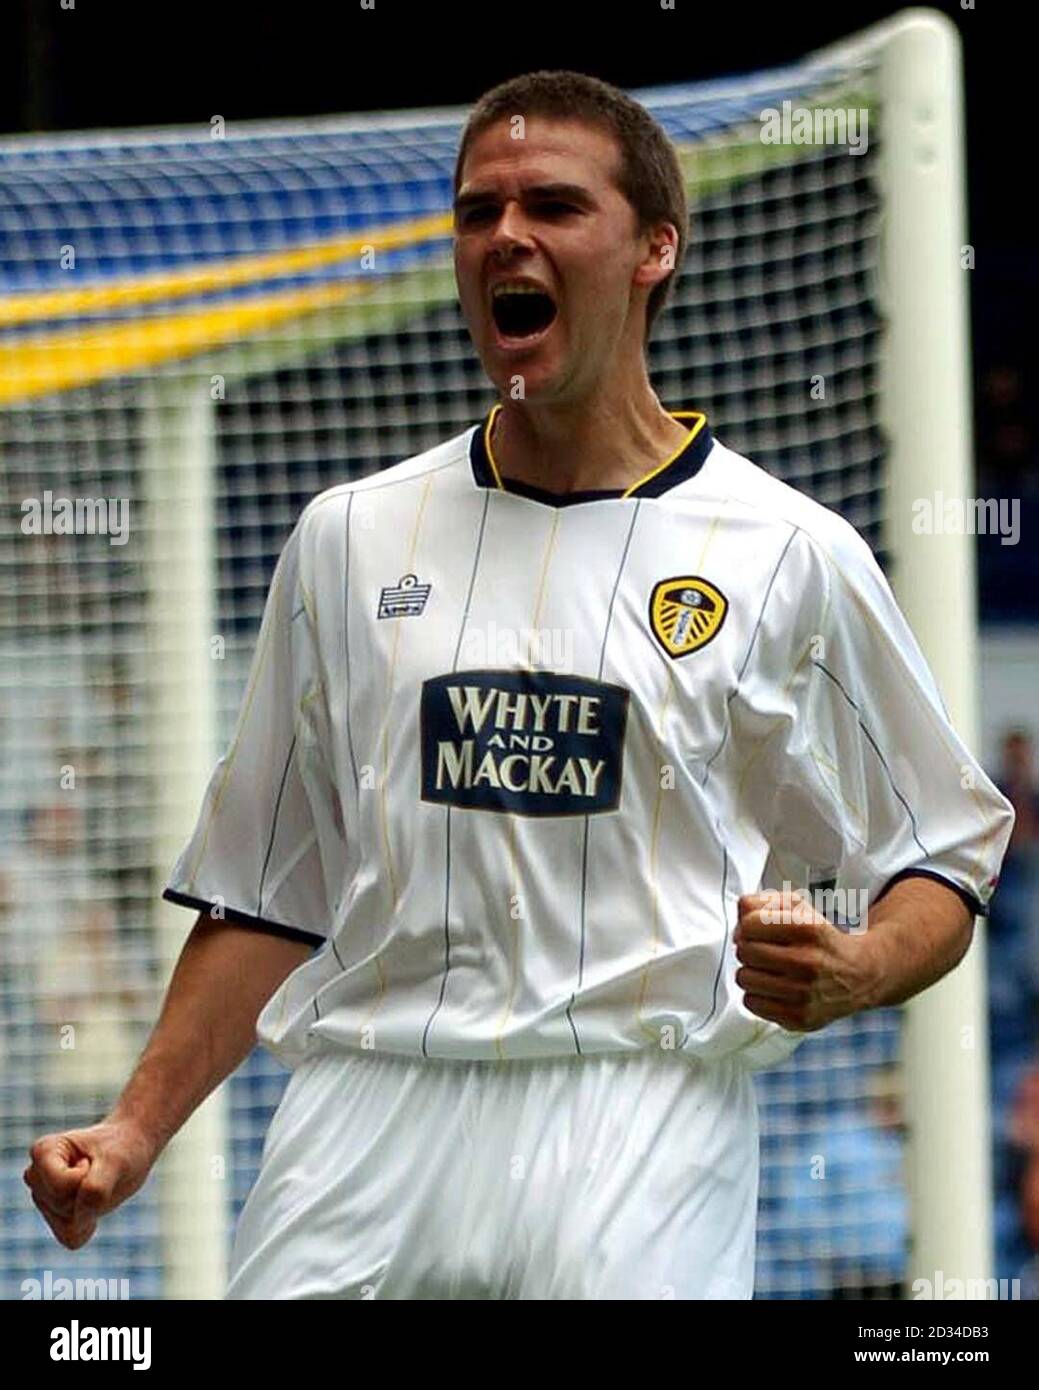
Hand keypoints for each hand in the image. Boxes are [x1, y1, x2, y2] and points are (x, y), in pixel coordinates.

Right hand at [24, 1120, 156, 1249]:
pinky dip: (88, 1226)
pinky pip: (70, 1238)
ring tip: (95, 1182)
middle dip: (88, 1194)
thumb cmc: (122, 1149)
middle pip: (62, 1205)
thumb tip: (79, 1217)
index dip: (85, 1177)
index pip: (61, 1187)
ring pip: (66, 1225)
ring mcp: (42, 1197)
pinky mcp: (54, 1216)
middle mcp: (35, 1175)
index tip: (92, 1159)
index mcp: (43, 1151)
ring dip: (90, 1208)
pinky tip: (93, 1203)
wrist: (131, 1148)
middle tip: (98, 1171)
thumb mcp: (116, 1161)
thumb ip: (96, 1188)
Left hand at [734, 889, 877, 1031]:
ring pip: (744, 978)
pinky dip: (757, 995)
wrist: (859, 976)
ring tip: (769, 970)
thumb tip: (739, 926)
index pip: (750, 923)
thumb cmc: (820, 940)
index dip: (749, 925)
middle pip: (744, 951)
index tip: (758, 930)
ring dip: (751, 972)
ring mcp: (804, 993)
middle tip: (764, 950)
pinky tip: (774, 988)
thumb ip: (762, 903)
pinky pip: (751, 1003)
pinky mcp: (799, 1018)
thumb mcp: (799, 908)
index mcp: (808, 928)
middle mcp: (807, 961)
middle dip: (749, 948)